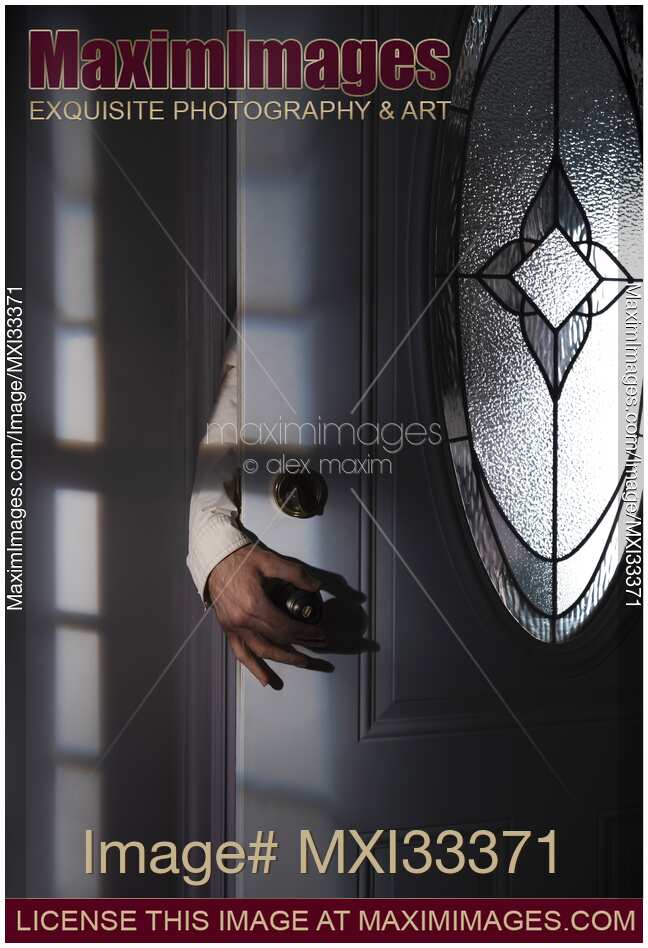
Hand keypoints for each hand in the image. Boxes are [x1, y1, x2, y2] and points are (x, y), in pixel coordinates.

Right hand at [207, 545, 332, 688]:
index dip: (305, 632)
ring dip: (283, 659)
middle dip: (301, 644)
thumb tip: (317, 586)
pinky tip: (265, 680)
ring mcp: (233, 627)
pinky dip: (253, 667)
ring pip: (261, 650)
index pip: (286, 627)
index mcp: (254, 605)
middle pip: (277, 640)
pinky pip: (240, 653)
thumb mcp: (270, 561)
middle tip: (319, 647)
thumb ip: (295, 574)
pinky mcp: (227, 628)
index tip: (319, 633)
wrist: (214, 559)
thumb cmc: (241, 559)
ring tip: (302, 663)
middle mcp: (243, 620)